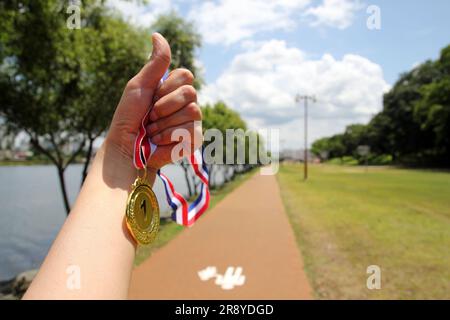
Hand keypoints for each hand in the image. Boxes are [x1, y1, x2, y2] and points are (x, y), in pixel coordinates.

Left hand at [105, 33, 201, 173]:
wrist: (126, 148)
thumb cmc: (129, 117)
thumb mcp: (139, 85)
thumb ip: (155, 63)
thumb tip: (157, 35)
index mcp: (175, 90)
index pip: (186, 76)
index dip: (167, 87)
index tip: (152, 97)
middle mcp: (187, 105)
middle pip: (191, 94)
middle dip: (164, 106)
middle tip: (151, 116)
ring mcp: (192, 123)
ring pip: (193, 112)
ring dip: (165, 123)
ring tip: (153, 131)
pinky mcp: (193, 141)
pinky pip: (191, 131)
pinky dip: (170, 137)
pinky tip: (160, 142)